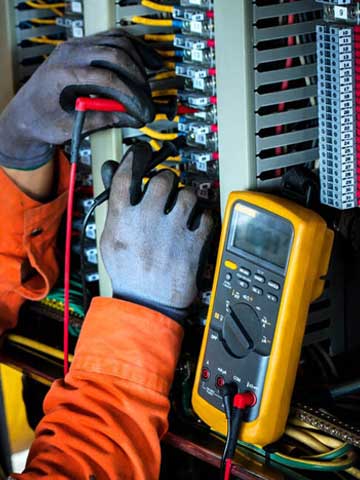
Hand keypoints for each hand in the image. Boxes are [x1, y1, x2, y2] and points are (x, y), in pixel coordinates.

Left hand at [0, 30, 161, 169]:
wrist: (27, 112)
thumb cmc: (43, 120)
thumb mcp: (71, 126)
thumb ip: (102, 118)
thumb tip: (130, 116)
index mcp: (63, 74)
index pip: (106, 77)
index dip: (129, 94)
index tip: (140, 108)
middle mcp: (69, 54)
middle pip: (115, 54)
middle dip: (137, 77)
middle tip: (146, 97)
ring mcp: (76, 47)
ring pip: (117, 41)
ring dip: (138, 60)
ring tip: (149, 81)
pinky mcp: (83, 47)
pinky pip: (113, 38)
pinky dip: (132, 49)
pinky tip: (145, 61)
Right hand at [100, 142, 212, 322]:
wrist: (148, 304)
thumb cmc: (129, 274)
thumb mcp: (110, 240)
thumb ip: (114, 208)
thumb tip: (115, 179)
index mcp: (123, 219)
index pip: (127, 174)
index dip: (135, 156)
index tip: (142, 152)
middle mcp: (148, 221)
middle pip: (163, 178)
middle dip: (166, 180)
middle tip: (166, 189)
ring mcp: (173, 231)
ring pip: (188, 193)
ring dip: (186, 198)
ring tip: (182, 210)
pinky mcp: (194, 243)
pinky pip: (206, 216)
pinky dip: (203, 218)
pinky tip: (195, 226)